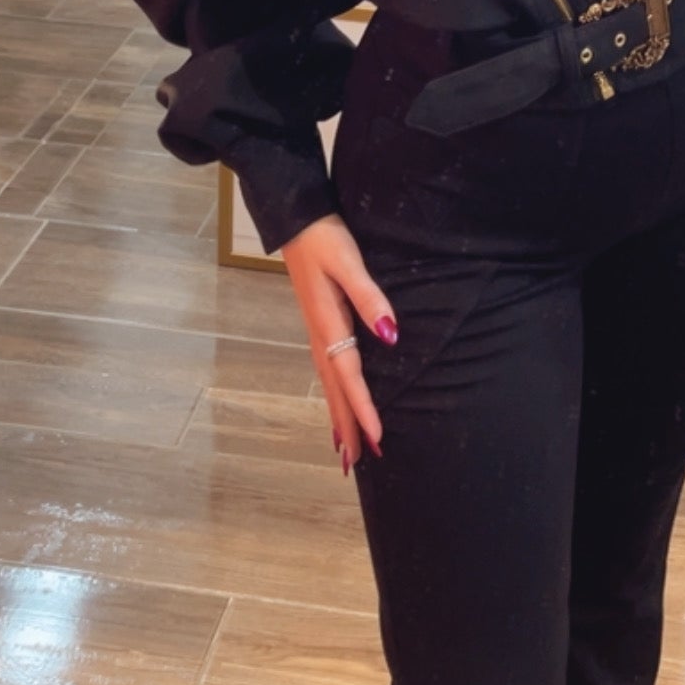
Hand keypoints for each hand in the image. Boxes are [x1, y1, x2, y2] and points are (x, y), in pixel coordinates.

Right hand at [281, 210, 397, 472]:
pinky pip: (326, 370)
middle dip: (348, 427)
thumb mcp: (349, 262)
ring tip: (346, 451)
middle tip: (358, 465)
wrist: (294, 219)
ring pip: (329, 384)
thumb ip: (369, 297)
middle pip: (335, 390)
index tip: (377, 439)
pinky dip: (332, 394)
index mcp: (329, 324)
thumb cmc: (324, 238)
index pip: (350, 376)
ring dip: (338, 416)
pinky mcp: (317, 322)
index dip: (364, 409)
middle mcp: (319, 334)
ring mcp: (316, 330)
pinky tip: (336, 400)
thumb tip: (390, 336)